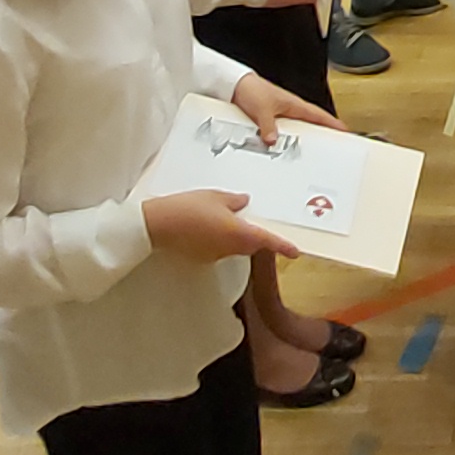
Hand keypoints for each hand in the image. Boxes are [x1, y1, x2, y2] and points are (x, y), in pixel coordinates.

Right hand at [141, 189, 299, 261]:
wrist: (158, 225)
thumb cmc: (188, 207)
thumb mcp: (214, 196)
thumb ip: (234, 201)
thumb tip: (244, 202)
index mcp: (238, 232)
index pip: (266, 240)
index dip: (282, 246)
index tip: (296, 251)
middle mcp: (230, 247)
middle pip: (252, 245)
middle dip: (258, 237)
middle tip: (258, 223)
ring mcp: (216, 254)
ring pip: (236, 248)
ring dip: (238, 238)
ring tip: (229, 219)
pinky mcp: (202, 257)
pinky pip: (220, 249)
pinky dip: (222, 240)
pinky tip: (210, 227)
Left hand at [231, 71, 343, 143]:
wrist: (235, 85)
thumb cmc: (251, 89)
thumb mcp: (262, 110)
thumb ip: (268, 127)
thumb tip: (273, 141)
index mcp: (294, 105)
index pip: (319, 116)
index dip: (333, 124)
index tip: (345, 131)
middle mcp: (289, 110)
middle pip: (310, 124)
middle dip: (320, 135)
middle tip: (329, 148)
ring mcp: (280, 115)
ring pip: (295, 130)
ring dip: (299, 139)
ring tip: (305, 153)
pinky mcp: (269, 119)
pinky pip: (281, 132)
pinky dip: (282, 140)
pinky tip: (279, 149)